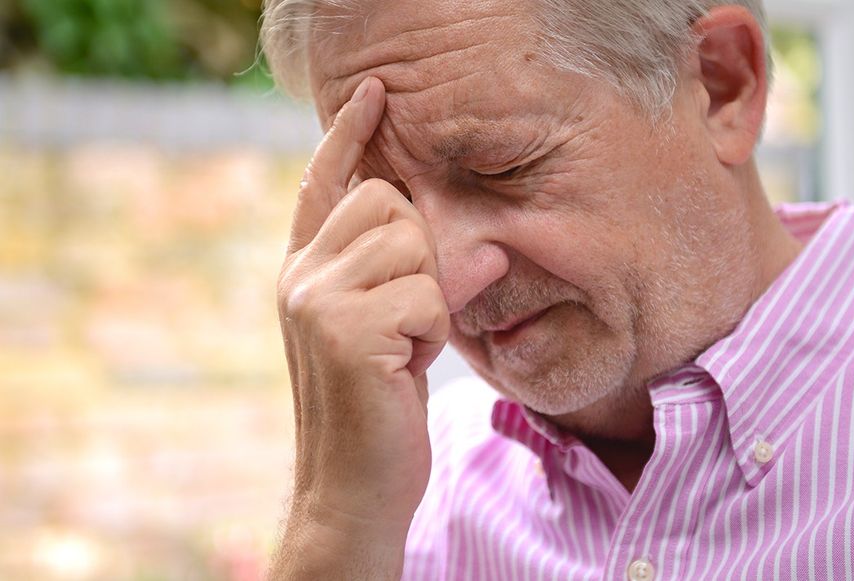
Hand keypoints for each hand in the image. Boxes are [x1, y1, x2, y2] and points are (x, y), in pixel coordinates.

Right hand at [271, 77, 448, 579]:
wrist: (353, 488)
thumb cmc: (378, 408)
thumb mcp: (393, 332)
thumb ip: (412, 277)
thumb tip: (483, 252)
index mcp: (306, 271)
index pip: (326, 183)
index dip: (349, 134)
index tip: (375, 94)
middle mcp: (300, 275)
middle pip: (388, 201)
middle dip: (421, 255)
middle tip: (407, 320)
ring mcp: (315, 297)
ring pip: (413, 245)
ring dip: (429, 301)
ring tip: (404, 347)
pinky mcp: (343, 327)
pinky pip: (426, 294)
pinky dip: (432, 332)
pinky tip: (404, 367)